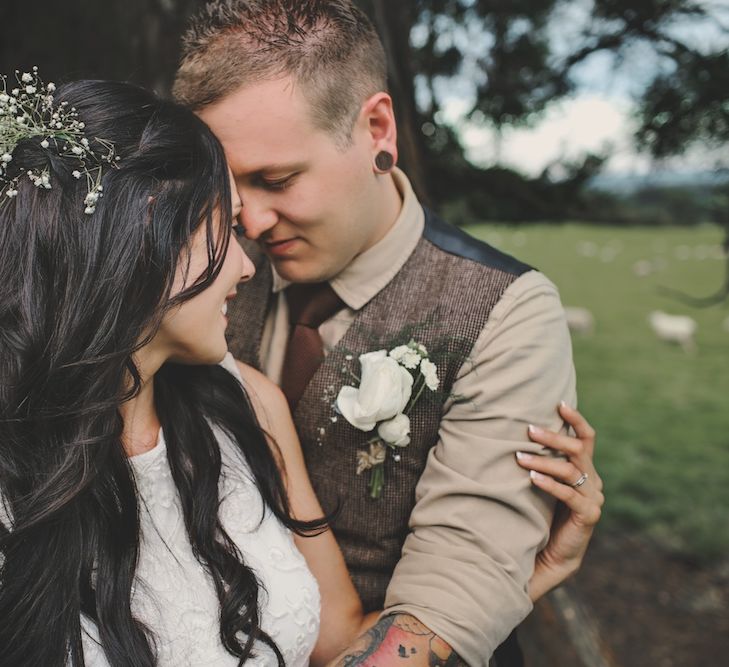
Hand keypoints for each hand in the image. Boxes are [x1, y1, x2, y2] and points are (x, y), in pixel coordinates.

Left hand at [516, 404, 603, 601]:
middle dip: (553, 437)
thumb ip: (544, 460)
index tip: (559, 404)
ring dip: (544, 460)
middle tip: (529, 429)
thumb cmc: (544, 512)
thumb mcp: (546, 481)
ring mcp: (593, 498)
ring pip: (571, 470)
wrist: (553, 553)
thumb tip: (522, 430)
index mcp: (586, 469)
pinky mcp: (588, 515)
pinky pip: (569, 494)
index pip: (586, 438)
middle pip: (577, 449)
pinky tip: (532, 477)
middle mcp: (593, 480)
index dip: (576, 419)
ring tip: (520, 456)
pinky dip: (550, 484)